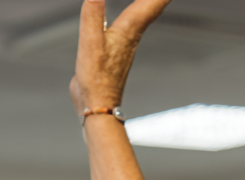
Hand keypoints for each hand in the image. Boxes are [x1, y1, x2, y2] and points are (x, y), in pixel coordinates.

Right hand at [70, 0, 171, 116]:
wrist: (97, 105)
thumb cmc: (97, 80)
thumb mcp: (90, 43)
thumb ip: (93, 13)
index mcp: (130, 29)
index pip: (154, 1)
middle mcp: (133, 33)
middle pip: (154, 3)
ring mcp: (126, 41)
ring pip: (146, 11)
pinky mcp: (117, 48)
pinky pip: (132, 20)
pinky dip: (137, 7)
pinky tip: (134, 9)